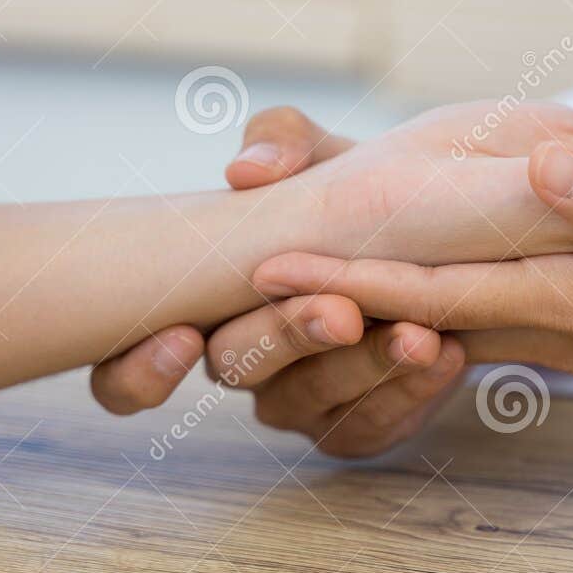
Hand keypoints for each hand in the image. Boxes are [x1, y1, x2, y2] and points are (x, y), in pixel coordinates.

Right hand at [90, 107, 467, 445]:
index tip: (183, 333)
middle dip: (287, 338)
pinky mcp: (355, 429)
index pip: (124, 374)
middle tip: (344, 311)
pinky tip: (448, 355)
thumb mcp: (323, 159)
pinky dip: (411, 392)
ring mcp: (295, 405)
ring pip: (311, 402)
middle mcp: (235, 366)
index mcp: (194, 312)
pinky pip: (371, 427)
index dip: (141, 368)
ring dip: (366, 367)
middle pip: (236, 373)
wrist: (438, 246)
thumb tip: (247, 169)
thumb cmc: (352, 200)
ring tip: (420, 334)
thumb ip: (286, 143)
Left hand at [251, 142, 572, 501]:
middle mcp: (547, 322)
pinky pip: (490, 312)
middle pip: (416, 306)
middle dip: (338, 286)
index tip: (261, 261)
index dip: (342, 274)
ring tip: (316, 268)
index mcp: (563, 302)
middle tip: (257, 269)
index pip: (428, 290)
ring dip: (381, 288)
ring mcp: (563, 332)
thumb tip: (538, 167)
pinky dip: (440, 291)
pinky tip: (425, 280)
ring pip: (446, 311)